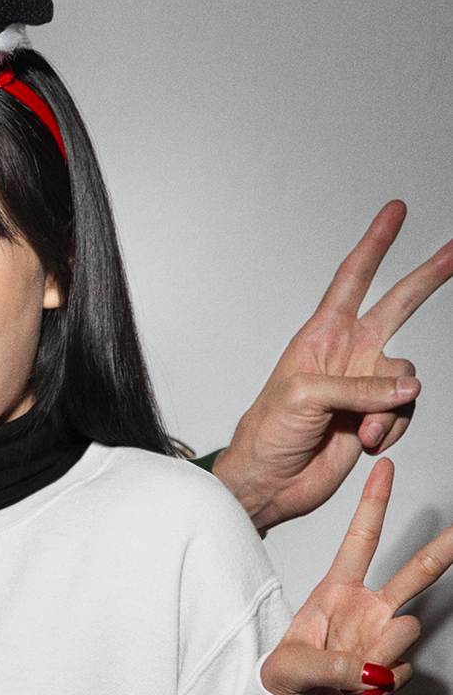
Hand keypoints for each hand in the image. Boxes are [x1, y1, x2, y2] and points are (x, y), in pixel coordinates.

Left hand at [216, 203, 451, 532]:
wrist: (269, 482)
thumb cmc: (267, 434)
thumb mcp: (303, 397)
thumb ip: (359, 386)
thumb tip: (406, 386)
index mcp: (322, 335)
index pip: (353, 278)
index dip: (375, 244)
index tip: (395, 211)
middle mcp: (348, 353)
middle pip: (399, 304)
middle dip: (427, 277)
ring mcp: (365, 384)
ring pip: (406, 376)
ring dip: (390, 406)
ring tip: (362, 430)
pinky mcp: (376, 416)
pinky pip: (404, 411)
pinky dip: (390, 428)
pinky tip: (365, 441)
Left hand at [260, 457, 452, 694]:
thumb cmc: (287, 677)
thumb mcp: (290, 668)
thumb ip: (329, 668)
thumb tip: (372, 671)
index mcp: (338, 591)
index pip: (361, 540)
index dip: (374, 503)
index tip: (385, 465)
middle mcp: (368, 607)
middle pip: (417, 571)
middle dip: (446, 546)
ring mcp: (383, 635)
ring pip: (407, 629)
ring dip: (381, 652)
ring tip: (351, 672)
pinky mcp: (393, 664)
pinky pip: (400, 672)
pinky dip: (379, 685)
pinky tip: (360, 687)